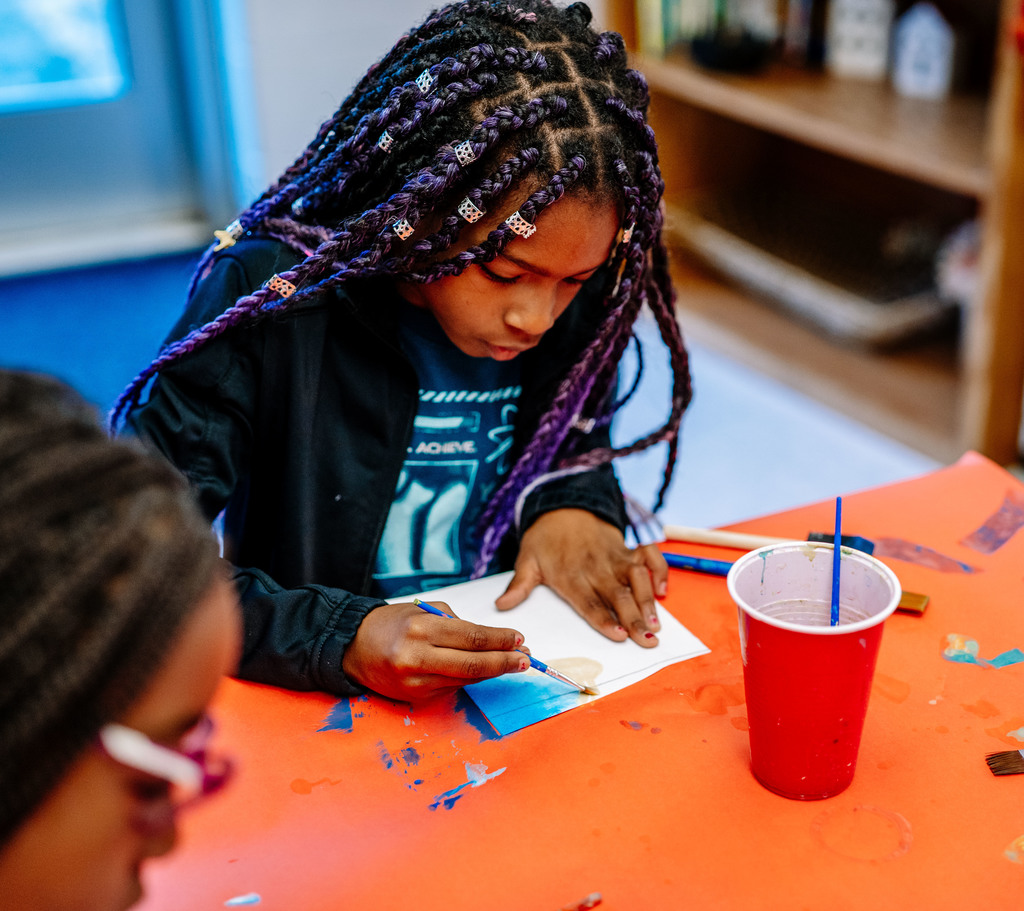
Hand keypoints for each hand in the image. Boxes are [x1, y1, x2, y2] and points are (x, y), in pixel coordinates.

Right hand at [342, 601, 527, 701]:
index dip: (499, 640)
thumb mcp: (423, 611)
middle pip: (473, 664)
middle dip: (504, 662)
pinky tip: (485, 671)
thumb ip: (456, 623)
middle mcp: (417, 658)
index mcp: (420, 629)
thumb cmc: (392, 623)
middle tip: (526, 659)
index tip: (519, 639)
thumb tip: (492, 639)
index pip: (471, 637)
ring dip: (493, 672)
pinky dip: (471, 678)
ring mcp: (416, 682)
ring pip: (466, 678)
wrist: (354, 648)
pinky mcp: (416, 697)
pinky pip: (453, 687)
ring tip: (513, 664)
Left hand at [495, 509, 667, 647]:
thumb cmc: (545, 539)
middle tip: (648, 640)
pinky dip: (659, 570)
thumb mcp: (527, 559)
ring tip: (657, 623)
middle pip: (617, 594)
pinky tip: (664, 591)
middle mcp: (595, 566)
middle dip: (634, 618)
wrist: (564, 505)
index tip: (619, 635)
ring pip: (636, 577)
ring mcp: (613, 556)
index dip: (604, 618)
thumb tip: (501, 605)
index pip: (588, 600)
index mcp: (569, 574)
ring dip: (648, 599)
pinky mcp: (626, 547)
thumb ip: (519, 585)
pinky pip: (648, 555)